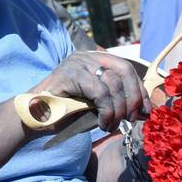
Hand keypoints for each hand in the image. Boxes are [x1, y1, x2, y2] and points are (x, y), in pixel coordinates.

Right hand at [27, 51, 149, 133]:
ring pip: (114, 84)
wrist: (35, 118)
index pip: (127, 68)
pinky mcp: (70, 73)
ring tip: (111, 125)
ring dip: (118, 110)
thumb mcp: (97, 104)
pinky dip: (107, 111)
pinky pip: (100, 92)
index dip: (140, 90)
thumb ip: (117, 101)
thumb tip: (147, 110)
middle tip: (132, 119)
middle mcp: (86, 55)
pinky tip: (103, 124)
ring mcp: (77, 62)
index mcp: (94, 59)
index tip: (146, 112)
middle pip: (125, 71)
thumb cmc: (64, 113)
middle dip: (133, 98)